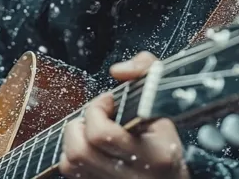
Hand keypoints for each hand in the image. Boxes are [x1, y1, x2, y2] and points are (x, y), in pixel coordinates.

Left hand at [59, 52, 189, 178]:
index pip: (105, 134)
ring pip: (71, 162)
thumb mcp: (167, 103)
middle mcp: (132, 175)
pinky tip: (88, 147)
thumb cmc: (167, 141)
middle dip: (79, 124)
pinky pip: (71, 174)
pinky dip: (71, 155)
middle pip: (81, 150)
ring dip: (73, 139)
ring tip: (89, 130)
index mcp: (154, 154)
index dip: (97, 110)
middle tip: (94, 116)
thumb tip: (118, 71)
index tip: (108, 100)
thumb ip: (146, 71)